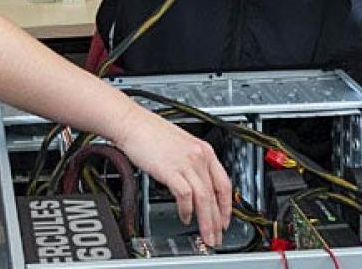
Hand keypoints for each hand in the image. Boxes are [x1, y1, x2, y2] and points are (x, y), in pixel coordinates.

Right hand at [114, 105, 231, 245]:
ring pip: (204, 198)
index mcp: (204, 150)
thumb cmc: (153, 134)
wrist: (135, 124)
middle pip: (215, 195)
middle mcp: (199, 156)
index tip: (226, 220)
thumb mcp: (182, 146)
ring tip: (205, 234)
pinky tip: (184, 217)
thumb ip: (193, 165)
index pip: (224, 183)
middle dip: (217, 221)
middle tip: (217, 237)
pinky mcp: (171, 170)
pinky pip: (185, 196)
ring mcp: (186, 163)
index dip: (227, 206)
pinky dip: (186, 210)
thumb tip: (198, 187)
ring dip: (206, 221)